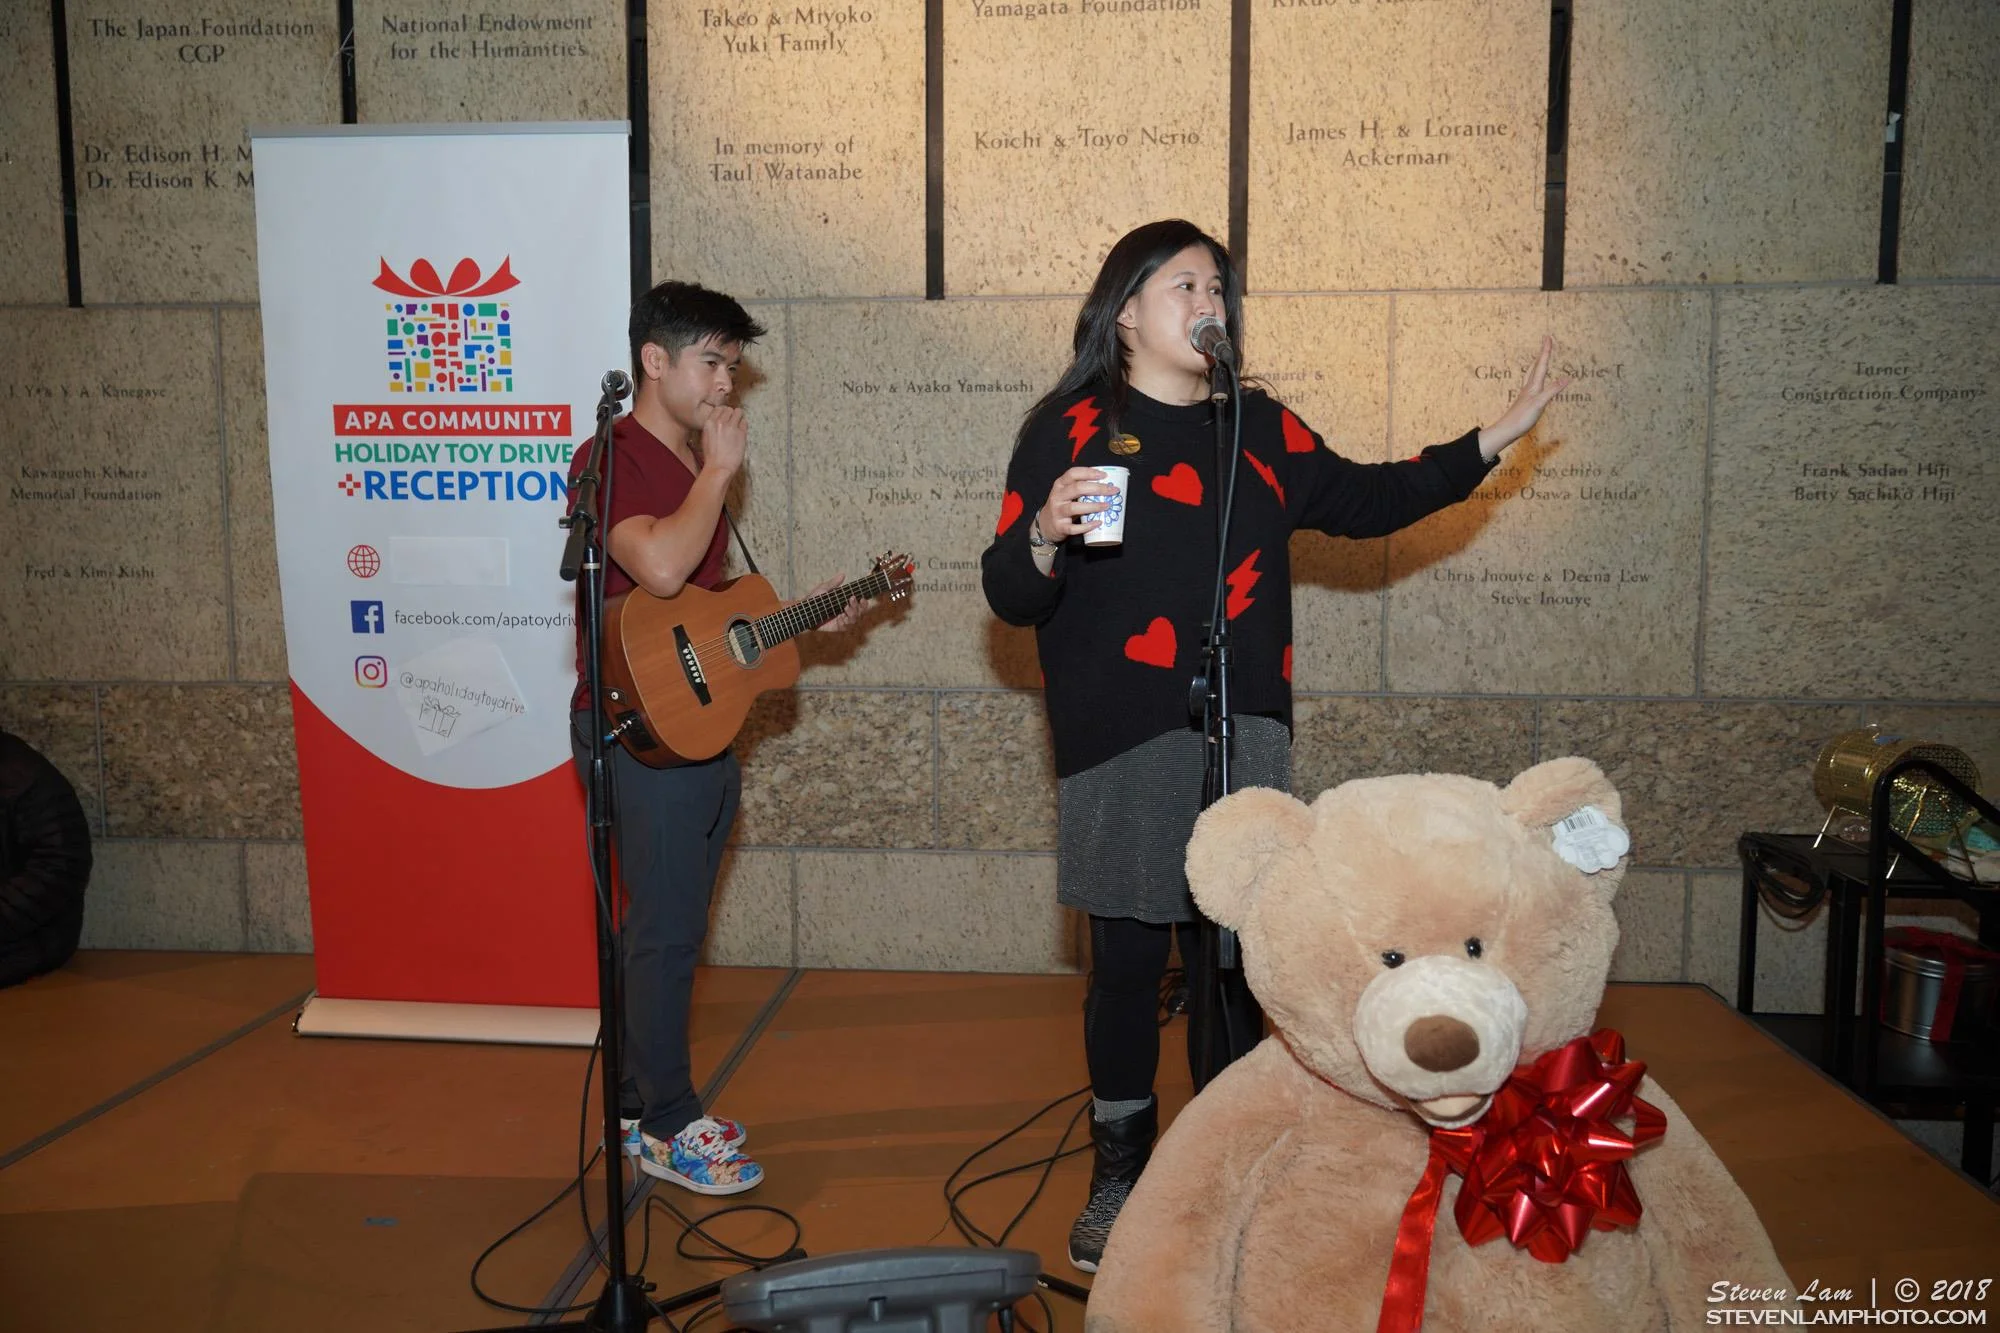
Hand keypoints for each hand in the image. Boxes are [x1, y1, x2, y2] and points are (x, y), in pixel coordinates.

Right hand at [700, 405, 747, 476]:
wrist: (719, 467)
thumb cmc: (711, 457)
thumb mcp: (705, 438)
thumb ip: (711, 427)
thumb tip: (718, 421)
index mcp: (709, 423)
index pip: (719, 408)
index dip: (723, 412)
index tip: (725, 417)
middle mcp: (720, 422)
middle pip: (729, 409)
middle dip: (731, 414)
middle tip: (732, 422)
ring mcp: (731, 427)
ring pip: (738, 412)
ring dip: (738, 417)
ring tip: (737, 425)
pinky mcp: (741, 433)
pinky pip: (745, 422)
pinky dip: (743, 425)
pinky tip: (741, 432)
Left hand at [805, 575, 873, 632]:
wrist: (805, 610)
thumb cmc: (814, 599)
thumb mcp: (824, 589)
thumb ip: (834, 583)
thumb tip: (843, 574)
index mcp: (845, 603)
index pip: (860, 605)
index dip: (864, 603)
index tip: (862, 598)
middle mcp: (846, 612)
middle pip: (860, 613)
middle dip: (859, 607)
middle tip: (852, 599)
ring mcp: (842, 620)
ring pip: (855, 620)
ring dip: (853, 613)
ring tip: (846, 607)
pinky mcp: (837, 627)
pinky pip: (846, 626)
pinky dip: (846, 621)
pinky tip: (842, 616)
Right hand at [1036, 466, 1112, 542]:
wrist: (1045, 525)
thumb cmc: (1062, 506)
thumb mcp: (1066, 493)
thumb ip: (1081, 489)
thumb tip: (1107, 485)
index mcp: (1060, 484)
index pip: (1073, 474)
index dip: (1089, 473)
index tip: (1104, 475)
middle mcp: (1057, 496)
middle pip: (1077, 488)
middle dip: (1097, 488)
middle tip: (1112, 491)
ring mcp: (1057, 512)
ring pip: (1074, 507)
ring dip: (1093, 506)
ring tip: (1107, 506)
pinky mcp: (1060, 527)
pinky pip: (1074, 528)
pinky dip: (1087, 526)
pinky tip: (1098, 523)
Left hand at [1477, 335, 1570, 458]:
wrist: (1506, 431)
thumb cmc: (1522, 418)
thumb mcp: (1540, 403)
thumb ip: (1553, 390)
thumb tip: (1567, 378)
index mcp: (1533, 386)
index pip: (1541, 365)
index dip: (1545, 351)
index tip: (1548, 337)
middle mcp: (1529, 388)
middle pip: (1536, 366)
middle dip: (1542, 354)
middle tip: (1546, 342)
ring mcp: (1526, 394)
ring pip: (1532, 375)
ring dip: (1538, 364)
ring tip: (1540, 358)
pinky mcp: (1525, 402)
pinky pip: (1532, 385)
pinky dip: (1536, 378)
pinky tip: (1535, 383)